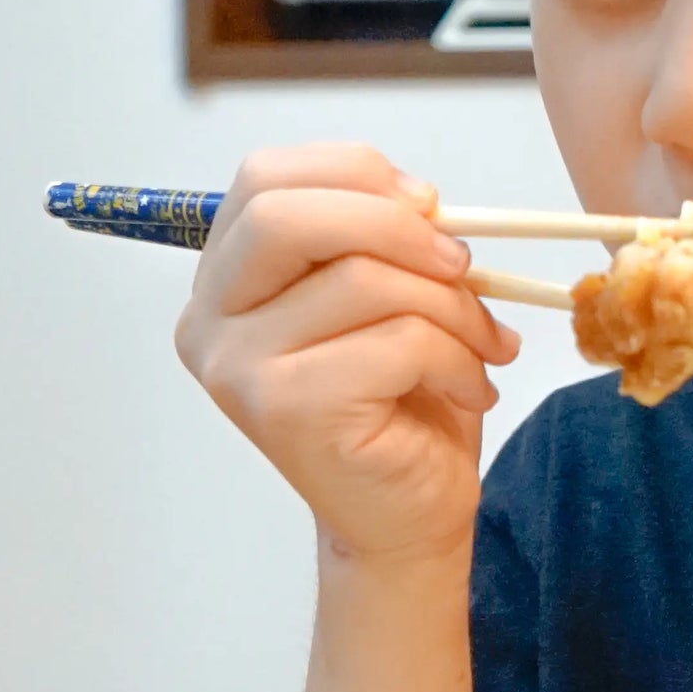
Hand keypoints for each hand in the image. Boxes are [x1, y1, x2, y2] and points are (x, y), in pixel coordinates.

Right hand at [176, 145, 516, 564]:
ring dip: (452, 307)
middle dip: (396, 225)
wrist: (406, 519)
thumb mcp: (388, 297)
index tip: (427, 204)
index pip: (264, 178)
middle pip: (285, 214)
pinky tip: (469, 389)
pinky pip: (398, 342)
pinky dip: (457, 358)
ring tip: (481, 346)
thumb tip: (421, 199)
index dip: (355, 173)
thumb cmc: (401, 405)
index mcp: (224, 281)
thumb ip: (378, 239)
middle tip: (462, 263)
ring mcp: (240, 369)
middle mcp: (211, 322)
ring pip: (362, 279)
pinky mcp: (290, 411)